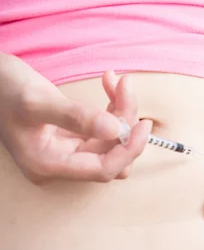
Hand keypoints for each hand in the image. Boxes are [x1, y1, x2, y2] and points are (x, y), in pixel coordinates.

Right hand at [0, 53, 150, 183]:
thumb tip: (115, 130)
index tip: (143, 124)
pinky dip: (112, 107)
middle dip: (125, 122)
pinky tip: (110, 82)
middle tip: (125, 86)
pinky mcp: (72, 135)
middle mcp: (60, 162)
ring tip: (118, 81)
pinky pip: (104, 128)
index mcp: (49, 164)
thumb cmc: (2, 88)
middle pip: (112, 154)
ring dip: (121, 112)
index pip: (103, 169)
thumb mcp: (38, 100)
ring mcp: (66, 150)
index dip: (128, 149)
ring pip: (111, 140)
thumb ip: (77, 117)